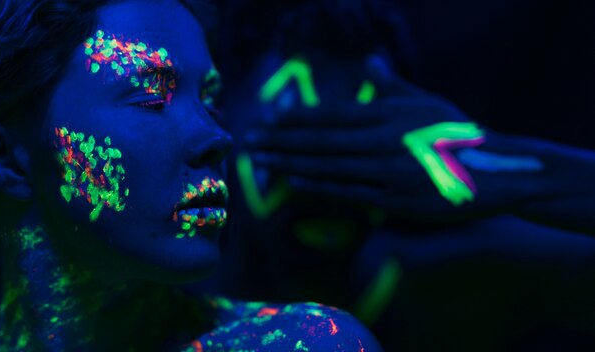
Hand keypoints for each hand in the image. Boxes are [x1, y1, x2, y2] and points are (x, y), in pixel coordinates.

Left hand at [244, 56, 506, 222]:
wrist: (496, 170)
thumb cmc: (459, 131)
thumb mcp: (427, 101)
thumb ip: (392, 85)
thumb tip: (371, 62)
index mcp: (387, 115)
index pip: (329, 116)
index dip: (294, 119)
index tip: (266, 119)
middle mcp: (381, 141)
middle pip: (319, 141)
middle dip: (280, 141)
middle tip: (247, 140)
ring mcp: (385, 171)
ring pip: (327, 166)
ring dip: (290, 163)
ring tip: (261, 161)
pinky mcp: (392, 198)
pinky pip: (347, 192)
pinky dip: (317, 186)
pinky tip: (293, 182)